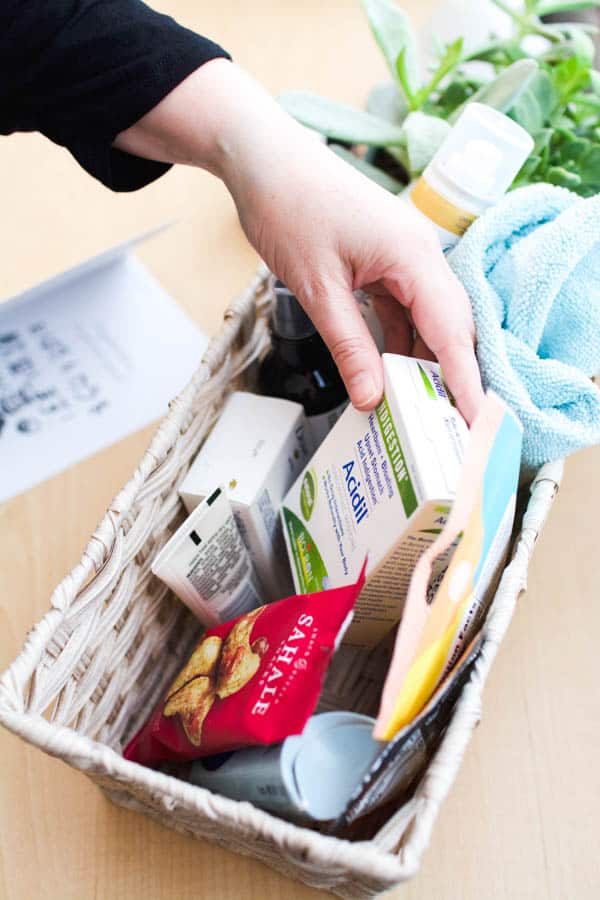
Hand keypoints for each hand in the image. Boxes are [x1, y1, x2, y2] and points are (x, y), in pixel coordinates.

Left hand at [115, 60, 483, 422]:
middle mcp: (420, 254)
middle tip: (451, 429)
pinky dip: (398, 342)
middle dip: (451, 377)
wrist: (263, 159)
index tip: (475, 422)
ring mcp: (404, 256)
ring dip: (421, 362)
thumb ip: (349, 346)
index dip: (465, 379)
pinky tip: (391, 374)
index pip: (451, 328)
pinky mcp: (385, 260)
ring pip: (426, 320)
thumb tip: (371, 398)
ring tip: (419, 411)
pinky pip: (403, 310)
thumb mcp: (317, 289)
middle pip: (449, 326)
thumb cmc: (288, 208)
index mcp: (413, 255)